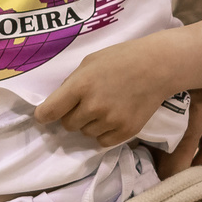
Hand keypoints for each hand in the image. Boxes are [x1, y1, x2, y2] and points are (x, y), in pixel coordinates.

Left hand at [35, 39, 174, 148]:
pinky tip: (113, 117)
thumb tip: (59, 103)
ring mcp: (110, 120)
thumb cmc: (121, 58)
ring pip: (86, 133)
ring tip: (105, 106)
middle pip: (68, 125)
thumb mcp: (90, 62)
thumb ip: (73, 83)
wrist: (158, 67)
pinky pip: (102, 142)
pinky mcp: (126, 131)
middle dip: (72, 115)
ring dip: (90, 123)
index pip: (49, 112)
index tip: (44, 116)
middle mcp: (93, 106)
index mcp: (81, 85)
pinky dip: (104, 133)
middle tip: (86, 103)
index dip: (43, 116)